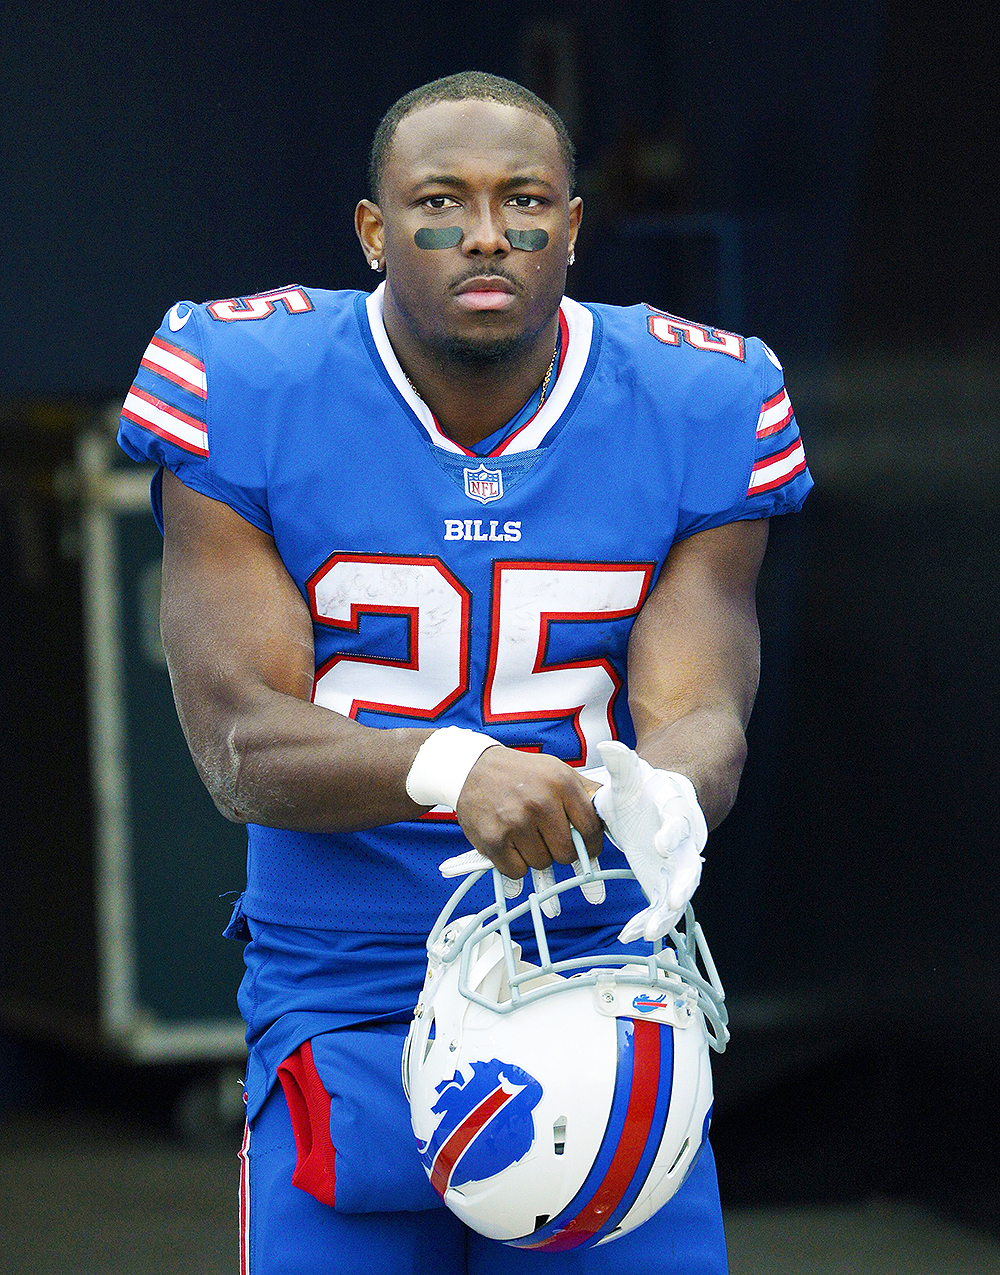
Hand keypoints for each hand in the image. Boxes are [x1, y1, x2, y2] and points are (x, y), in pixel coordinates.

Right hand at [446, 748, 604, 916]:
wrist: (472, 768)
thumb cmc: (520, 774)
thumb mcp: (558, 771)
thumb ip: (587, 793)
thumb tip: (615, 814)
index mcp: (561, 784)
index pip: (591, 830)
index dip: (591, 844)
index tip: (585, 846)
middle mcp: (539, 803)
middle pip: (567, 854)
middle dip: (561, 851)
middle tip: (548, 837)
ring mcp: (515, 823)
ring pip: (542, 864)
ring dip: (536, 856)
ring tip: (524, 833)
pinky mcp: (494, 841)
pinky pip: (517, 872)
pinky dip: (515, 864)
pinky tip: (509, 842)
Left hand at [588, 741, 706, 942]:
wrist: (656, 806)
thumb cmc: (643, 791)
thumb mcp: (630, 778)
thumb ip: (622, 764)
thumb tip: (609, 745)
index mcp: (676, 815)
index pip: (678, 824)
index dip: (671, 834)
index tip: (660, 844)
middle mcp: (683, 845)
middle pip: (689, 867)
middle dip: (682, 885)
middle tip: (674, 901)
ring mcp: (676, 868)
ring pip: (677, 894)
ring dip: (665, 914)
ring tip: (649, 932)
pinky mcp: (664, 884)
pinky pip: (659, 908)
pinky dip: (647, 922)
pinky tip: (630, 935)